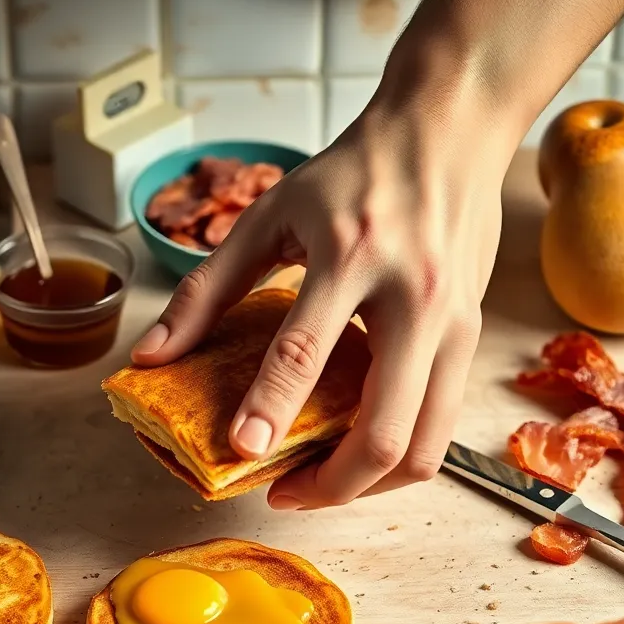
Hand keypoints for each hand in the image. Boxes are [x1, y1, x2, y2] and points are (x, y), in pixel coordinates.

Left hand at [131, 93, 509, 510]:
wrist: (447, 132)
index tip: (241, 450)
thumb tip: (151, 357)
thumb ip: (204, 290)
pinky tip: (356, 449)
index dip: (270, 409)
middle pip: (385, 429)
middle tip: (281, 492)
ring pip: (426, 446)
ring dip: (369, 485)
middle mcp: (413, 297)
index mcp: (350, 255)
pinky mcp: (471, 336)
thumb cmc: (351, 173)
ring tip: (319, 484)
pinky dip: (399, 456)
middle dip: (331, 485)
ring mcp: (454, 323)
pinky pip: (441, 425)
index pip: (305, 351)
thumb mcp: (267, 217)